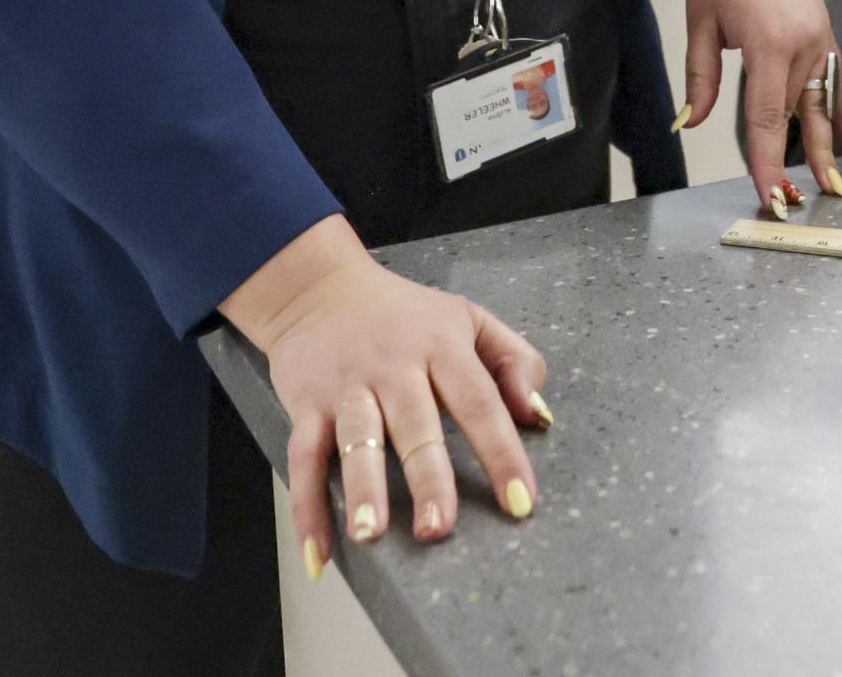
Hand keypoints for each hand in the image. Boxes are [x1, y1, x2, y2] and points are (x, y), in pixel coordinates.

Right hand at [219, 218, 549, 576]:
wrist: (318, 289)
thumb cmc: (404, 314)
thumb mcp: (468, 318)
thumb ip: (515, 360)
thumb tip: (538, 415)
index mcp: (441, 347)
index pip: (480, 402)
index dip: (502, 453)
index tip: (521, 501)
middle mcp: (394, 367)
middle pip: (415, 425)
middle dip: (427, 479)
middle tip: (439, 528)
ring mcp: (347, 387)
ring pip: (356, 439)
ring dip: (362, 488)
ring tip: (370, 534)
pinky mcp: (306, 404)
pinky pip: (303, 458)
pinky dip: (306, 506)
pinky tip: (317, 551)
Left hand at [655, 0, 841, 213]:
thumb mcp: (700, 21)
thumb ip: (700, 78)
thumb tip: (689, 122)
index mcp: (770, 44)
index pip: (765, 118)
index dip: (765, 162)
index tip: (768, 195)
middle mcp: (804, 43)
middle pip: (801, 116)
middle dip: (802, 163)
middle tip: (803, 203)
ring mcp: (820, 35)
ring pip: (823, 100)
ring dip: (825, 143)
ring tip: (831, 183)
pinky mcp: (825, 28)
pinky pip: (836, 80)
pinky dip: (841, 111)